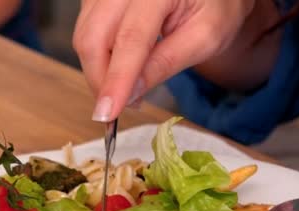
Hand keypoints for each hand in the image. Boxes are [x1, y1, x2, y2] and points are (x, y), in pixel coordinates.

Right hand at [73, 0, 254, 121]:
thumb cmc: (214, 8)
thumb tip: (129, 94)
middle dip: (101, 80)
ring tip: (129, 84)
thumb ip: (166, 63)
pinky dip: (98, 56)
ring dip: (99, 70)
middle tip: (120, 107)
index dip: (117, 79)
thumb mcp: (204, 38)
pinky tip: (121, 64)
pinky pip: (85, 30)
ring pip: (84, 36)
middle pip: (93, 37)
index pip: (130, 39)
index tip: (108, 113)